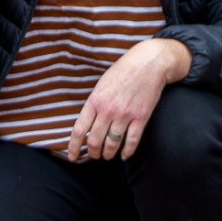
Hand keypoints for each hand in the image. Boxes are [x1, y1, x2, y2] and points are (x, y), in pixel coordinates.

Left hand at [66, 38, 190, 162]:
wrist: (149, 63)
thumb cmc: (123, 71)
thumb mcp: (101, 84)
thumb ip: (94, 103)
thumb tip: (87, 122)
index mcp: (95, 101)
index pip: (79, 129)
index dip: (73, 146)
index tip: (72, 156)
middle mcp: (108, 110)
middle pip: (95, 140)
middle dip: (93, 153)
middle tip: (94, 156)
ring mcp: (125, 115)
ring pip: (112, 144)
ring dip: (108, 154)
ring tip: (107, 156)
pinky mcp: (141, 118)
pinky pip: (132, 141)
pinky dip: (127, 152)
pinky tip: (124, 156)